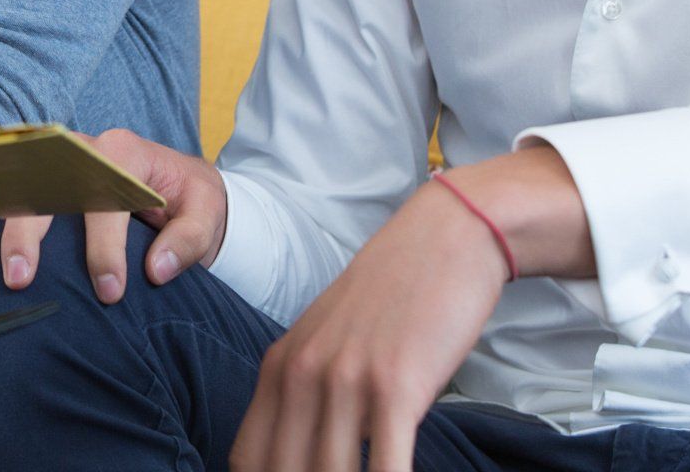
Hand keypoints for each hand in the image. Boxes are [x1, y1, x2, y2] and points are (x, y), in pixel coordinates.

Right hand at [0, 128, 227, 302]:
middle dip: (25, 231)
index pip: (105, 196)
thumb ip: (190, 238)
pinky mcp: (23, 185)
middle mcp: (73, 152)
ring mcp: (42, 166)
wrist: (171, 187)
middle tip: (19, 277)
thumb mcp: (206, 211)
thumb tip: (158, 268)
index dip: (105, 246)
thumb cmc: (186, 199)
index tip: (109, 291)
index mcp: (118, 153)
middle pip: (39, 186)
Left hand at [228, 176, 508, 471]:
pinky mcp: (396, 387)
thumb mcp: (329, 341)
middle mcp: (302, 375)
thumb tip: (302, 454)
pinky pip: (386, 467)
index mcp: (279, 368)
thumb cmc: (392, 299)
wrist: (443, 240)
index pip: (247, 459)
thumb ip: (307, 394)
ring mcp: (347, 381)